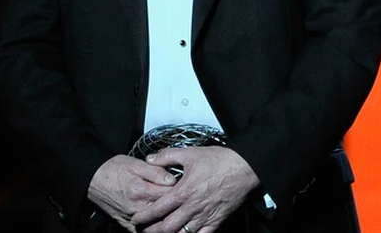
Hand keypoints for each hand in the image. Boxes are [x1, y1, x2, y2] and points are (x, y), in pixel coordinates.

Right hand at [87, 155, 176, 231]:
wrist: (93, 179)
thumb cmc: (114, 169)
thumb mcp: (135, 164)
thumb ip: (155, 171)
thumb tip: (173, 179)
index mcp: (140, 191)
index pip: (169, 194)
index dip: (181, 190)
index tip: (187, 185)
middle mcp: (136, 208)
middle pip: (165, 212)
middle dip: (176, 207)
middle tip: (185, 201)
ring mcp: (131, 219)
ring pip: (156, 225)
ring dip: (167, 220)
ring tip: (177, 213)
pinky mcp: (126, 225)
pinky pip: (144, 232)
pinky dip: (154, 228)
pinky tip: (163, 222)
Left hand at [130, 146, 259, 232]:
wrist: (244, 167)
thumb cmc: (219, 160)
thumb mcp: (190, 154)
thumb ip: (167, 156)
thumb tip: (150, 159)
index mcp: (183, 192)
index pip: (157, 209)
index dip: (143, 216)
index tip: (136, 218)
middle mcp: (192, 207)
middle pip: (166, 228)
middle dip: (152, 231)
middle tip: (143, 230)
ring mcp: (204, 216)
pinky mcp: (216, 221)